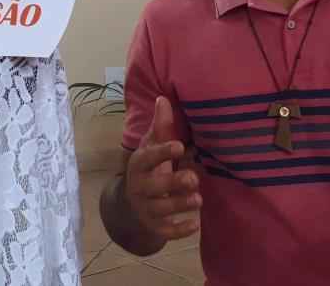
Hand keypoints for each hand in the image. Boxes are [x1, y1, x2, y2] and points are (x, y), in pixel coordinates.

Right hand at [124, 97, 201, 242]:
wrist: (131, 205)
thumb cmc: (148, 169)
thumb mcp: (151, 148)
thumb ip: (160, 127)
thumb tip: (163, 98)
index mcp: (138, 165)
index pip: (148, 158)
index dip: (162, 152)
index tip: (179, 146)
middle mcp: (140, 187)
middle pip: (154, 186)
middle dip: (173, 183)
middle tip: (193, 178)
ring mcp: (146, 209)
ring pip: (162, 209)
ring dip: (180, 205)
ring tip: (198, 200)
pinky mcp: (155, 227)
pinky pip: (166, 231)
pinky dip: (179, 230)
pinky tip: (195, 225)